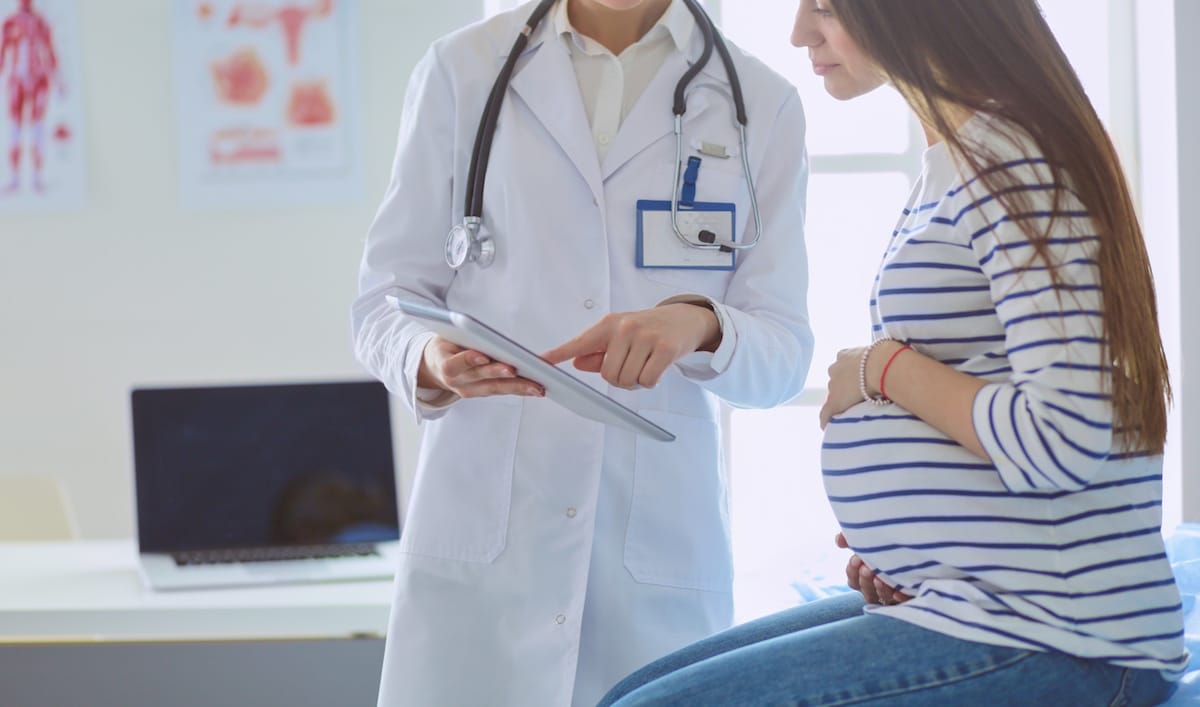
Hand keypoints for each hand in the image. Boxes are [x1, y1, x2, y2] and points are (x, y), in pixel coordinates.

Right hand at [418, 336, 543, 399]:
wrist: (433, 367)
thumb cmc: (444, 346)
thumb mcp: (444, 336)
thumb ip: (459, 335)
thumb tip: (477, 331)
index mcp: (445, 365)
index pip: (455, 364)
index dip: (469, 360)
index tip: (483, 356)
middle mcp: (457, 382)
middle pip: (481, 378)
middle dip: (500, 374)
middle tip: (515, 370)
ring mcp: (469, 391)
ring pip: (495, 389)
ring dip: (517, 388)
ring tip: (537, 386)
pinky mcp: (481, 393)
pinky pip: (501, 391)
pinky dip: (518, 390)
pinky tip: (535, 388)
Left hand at [541, 304, 719, 389]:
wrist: (686, 319)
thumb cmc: (649, 329)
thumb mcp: (620, 335)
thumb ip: (598, 351)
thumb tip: (576, 363)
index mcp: (608, 324)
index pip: (579, 342)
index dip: (558, 354)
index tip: (540, 362)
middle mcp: (624, 328)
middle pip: (607, 374)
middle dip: (619, 379)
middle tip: (632, 366)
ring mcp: (645, 337)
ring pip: (626, 380)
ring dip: (635, 381)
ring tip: (645, 365)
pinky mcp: (664, 349)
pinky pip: (646, 381)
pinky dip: (649, 382)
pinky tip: (656, 367)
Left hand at [819, 341, 903, 428]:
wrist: (882, 366)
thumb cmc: (886, 357)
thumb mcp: (880, 351)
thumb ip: (878, 357)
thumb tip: (892, 359)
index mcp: (845, 355)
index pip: (842, 367)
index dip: (849, 376)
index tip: (856, 382)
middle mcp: (835, 368)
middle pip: (836, 381)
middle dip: (844, 389)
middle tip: (857, 397)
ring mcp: (834, 385)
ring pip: (833, 396)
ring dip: (841, 402)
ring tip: (850, 411)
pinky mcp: (835, 401)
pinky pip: (826, 413)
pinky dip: (827, 420)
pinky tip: (828, 427)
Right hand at [835, 532, 910, 605]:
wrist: (921, 538)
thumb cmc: (891, 539)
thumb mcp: (870, 537)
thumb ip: (852, 538)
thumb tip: (838, 541)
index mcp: (868, 575)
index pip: (853, 581)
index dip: (852, 573)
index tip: (856, 560)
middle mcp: (880, 587)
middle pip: (866, 592)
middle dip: (864, 580)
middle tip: (867, 568)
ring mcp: (895, 593)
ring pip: (881, 599)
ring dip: (879, 589)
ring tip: (880, 578)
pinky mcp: (912, 595)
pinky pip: (904, 603)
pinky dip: (899, 597)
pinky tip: (898, 591)